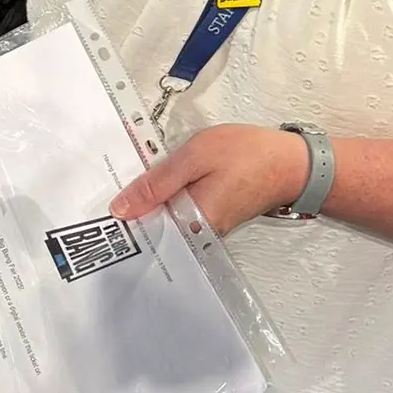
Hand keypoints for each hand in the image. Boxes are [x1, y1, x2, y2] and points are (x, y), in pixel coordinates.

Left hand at [109, 124, 308, 234]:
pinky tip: (154, 186)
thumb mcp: (194, 158)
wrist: (293, 164)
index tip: (98, 205)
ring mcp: (202, 229)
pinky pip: (178, 213)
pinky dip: (165, 200)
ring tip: (127, 185)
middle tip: (106, 190)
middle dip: (131, 210)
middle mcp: (194, 236)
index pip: (142, 232)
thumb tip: (120, 208)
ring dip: (148, 203)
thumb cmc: (248, 156)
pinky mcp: (209, 219)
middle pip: (151, 227)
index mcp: (188, 226)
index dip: (120, 218)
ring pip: (163, 219)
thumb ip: (156, 183)